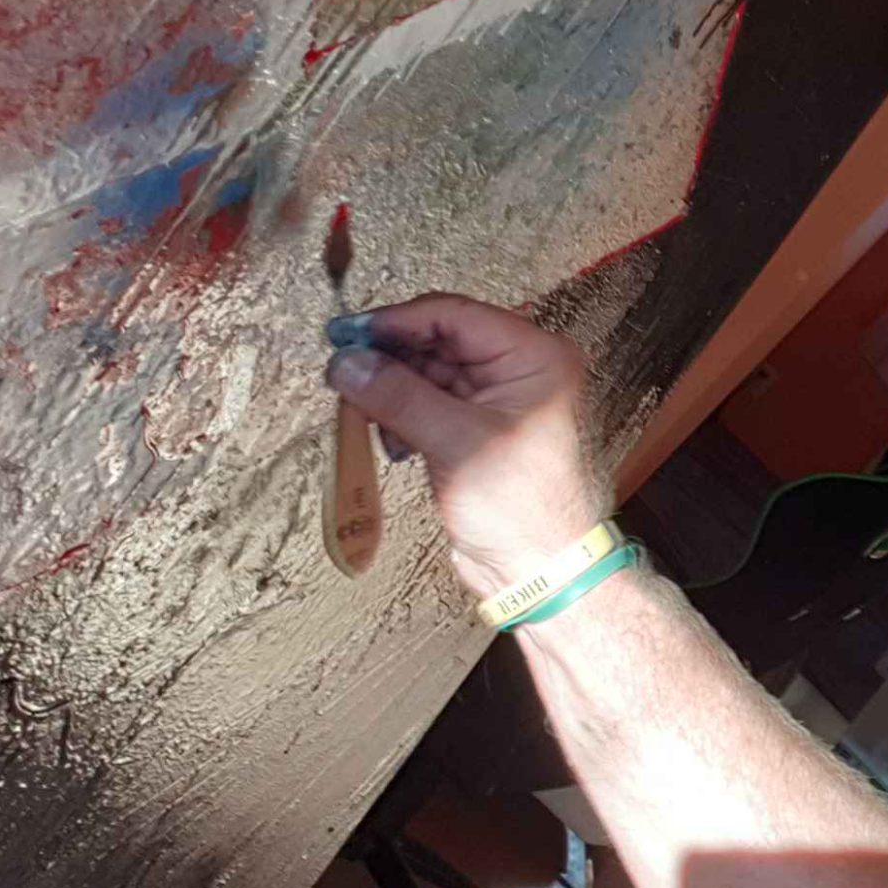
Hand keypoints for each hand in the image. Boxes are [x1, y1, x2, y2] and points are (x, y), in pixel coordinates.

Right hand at [322, 293, 609, 596]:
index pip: (455, 315)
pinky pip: (431, 404)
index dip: (397, 321)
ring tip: (371, 422)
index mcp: (534, 357)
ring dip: (394, 394)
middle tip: (344, 377)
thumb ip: (398, 396)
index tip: (347, 334)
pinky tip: (394, 444)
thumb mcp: (455, 442)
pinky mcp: (478, 429)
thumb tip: (346, 361)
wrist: (543, 572)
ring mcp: (499, 400)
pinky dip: (405, 417)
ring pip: (428, 374)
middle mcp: (520, 370)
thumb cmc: (520, 508)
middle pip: (438, 341)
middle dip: (391, 361)